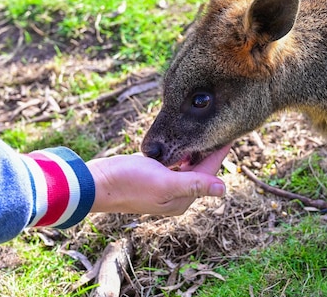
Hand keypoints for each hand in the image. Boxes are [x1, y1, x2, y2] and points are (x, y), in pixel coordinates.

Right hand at [86, 144, 229, 215]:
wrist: (96, 183)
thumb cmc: (129, 182)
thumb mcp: (164, 182)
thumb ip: (194, 184)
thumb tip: (223, 190)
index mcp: (183, 199)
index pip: (209, 173)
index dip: (219, 153)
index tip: (230, 135)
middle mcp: (177, 195)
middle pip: (200, 170)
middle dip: (209, 151)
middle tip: (219, 127)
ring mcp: (165, 187)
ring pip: (188, 166)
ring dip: (195, 151)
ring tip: (205, 131)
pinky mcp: (154, 178)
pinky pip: (174, 165)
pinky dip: (180, 154)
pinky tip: (182, 142)